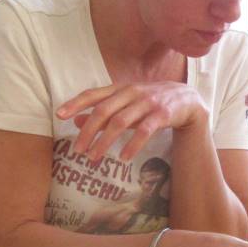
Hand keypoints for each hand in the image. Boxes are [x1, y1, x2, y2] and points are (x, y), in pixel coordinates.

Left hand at [57, 82, 208, 162]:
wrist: (187, 99)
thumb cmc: (151, 103)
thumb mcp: (126, 104)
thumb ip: (103, 112)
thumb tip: (77, 120)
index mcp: (120, 88)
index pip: (94, 94)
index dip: (76, 103)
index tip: (60, 115)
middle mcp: (132, 93)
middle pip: (104, 110)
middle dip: (88, 131)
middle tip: (77, 150)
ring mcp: (148, 102)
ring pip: (121, 122)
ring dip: (105, 141)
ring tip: (94, 157)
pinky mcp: (162, 114)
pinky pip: (145, 130)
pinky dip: (132, 144)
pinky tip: (124, 158)